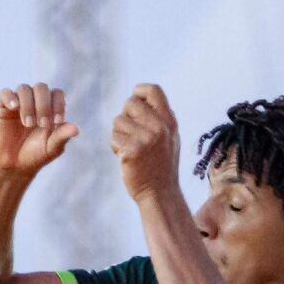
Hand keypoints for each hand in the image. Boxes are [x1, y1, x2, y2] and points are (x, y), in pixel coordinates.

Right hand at [0, 83, 76, 178]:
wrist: (13, 166)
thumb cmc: (36, 155)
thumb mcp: (52, 148)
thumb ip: (63, 136)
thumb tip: (77, 129)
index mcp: (50, 108)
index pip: (57, 94)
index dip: (58, 104)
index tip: (57, 122)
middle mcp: (35, 101)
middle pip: (41, 88)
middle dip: (43, 105)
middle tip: (42, 124)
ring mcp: (19, 103)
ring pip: (24, 89)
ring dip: (28, 104)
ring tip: (28, 124)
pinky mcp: (3, 108)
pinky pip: (5, 93)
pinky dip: (10, 97)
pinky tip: (14, 107)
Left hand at [109, 83, 184, 205]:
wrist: (160, 193)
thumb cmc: (161, 165)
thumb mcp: (169, 137)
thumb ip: (158, 117)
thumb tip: (139, 97)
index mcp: (169, 120)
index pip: (153, 90)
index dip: (139, 92)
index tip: (135, 101)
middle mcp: (159, 126)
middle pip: (130, 103)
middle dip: (125, 116)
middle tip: (130, 133)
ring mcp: (146, 138)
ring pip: (118, 121)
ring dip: (119, 134)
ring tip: (131, 149)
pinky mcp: (132, 151)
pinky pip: (113, 138)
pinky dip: (115, 148)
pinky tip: (126, 158)